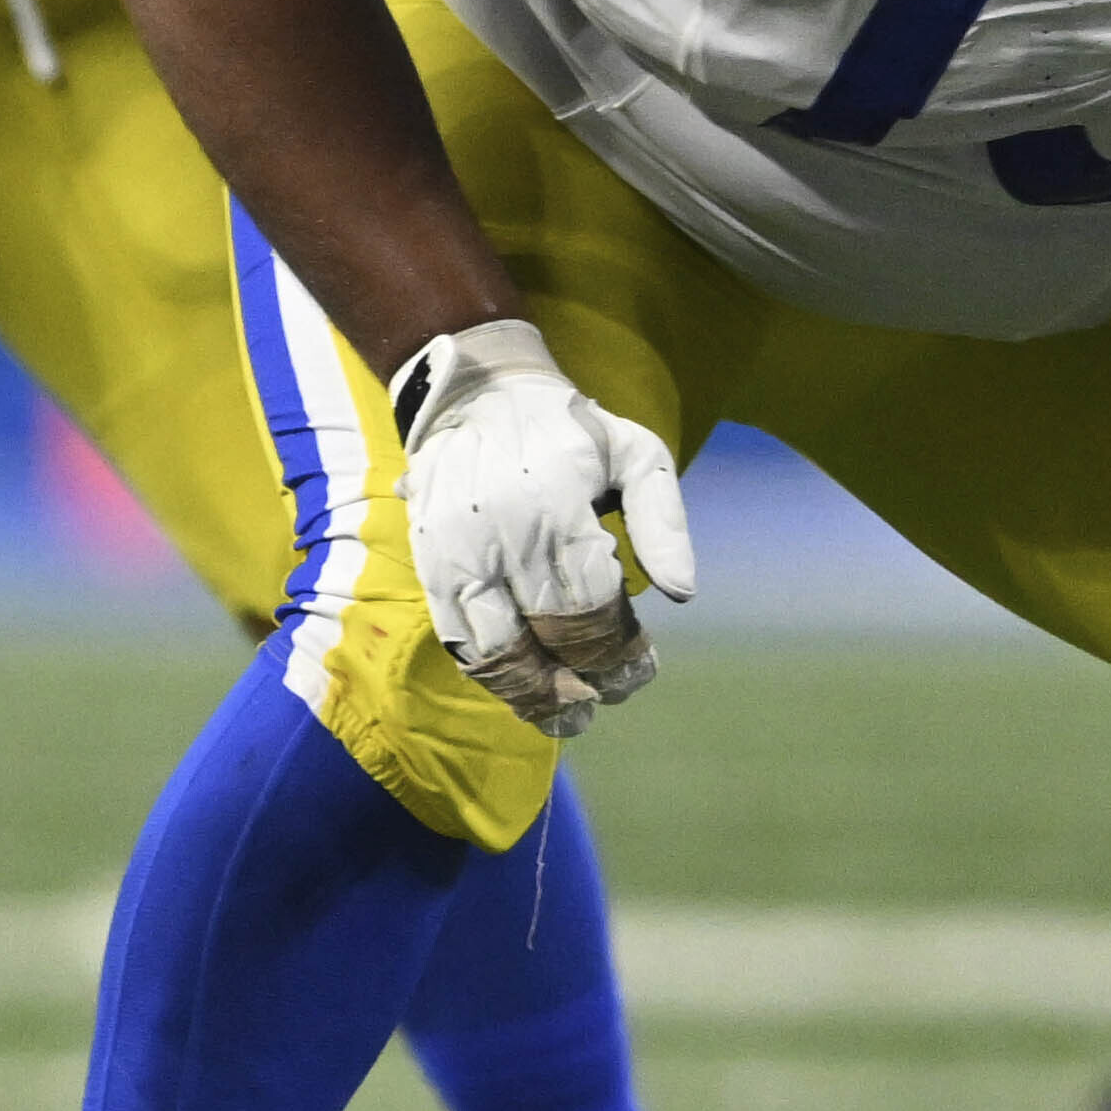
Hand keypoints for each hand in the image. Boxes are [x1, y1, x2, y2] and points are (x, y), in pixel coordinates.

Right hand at [391, 316, 694, 737]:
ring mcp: (457, 554)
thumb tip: (682, 595)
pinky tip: (521, 689)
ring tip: (566, 717)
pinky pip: (458, 639)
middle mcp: (502, 534)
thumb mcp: (635, 452)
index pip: (592, 607)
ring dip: (533, 695)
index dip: (620, 652)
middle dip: (585, 679)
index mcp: (558, 505)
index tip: (641, 671)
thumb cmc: (568, 430)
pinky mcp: (428, 566)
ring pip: (495, 650)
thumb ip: (663, 522)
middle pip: (547, 635)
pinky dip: (491, 674)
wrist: (473, 393)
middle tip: (609, 699)